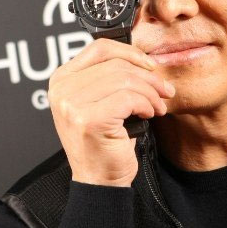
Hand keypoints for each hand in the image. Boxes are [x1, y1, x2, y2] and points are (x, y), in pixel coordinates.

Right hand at [47, 38, 174, 186]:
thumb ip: (113, 77)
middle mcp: (62, 88)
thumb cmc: (106, 141)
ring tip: (158, 107)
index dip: (131, 52)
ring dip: (150, 93)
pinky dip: (146, 105)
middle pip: (117, 65)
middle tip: (165, 91)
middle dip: (149, 78)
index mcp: (63, 78)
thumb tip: (146, 59)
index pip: (100, 47)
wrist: (100, 180)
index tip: (152, 66)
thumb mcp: (104, 101)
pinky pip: (128, 98)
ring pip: (125, 80)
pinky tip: (148, 115)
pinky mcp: (88, 119)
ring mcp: (71, 104)